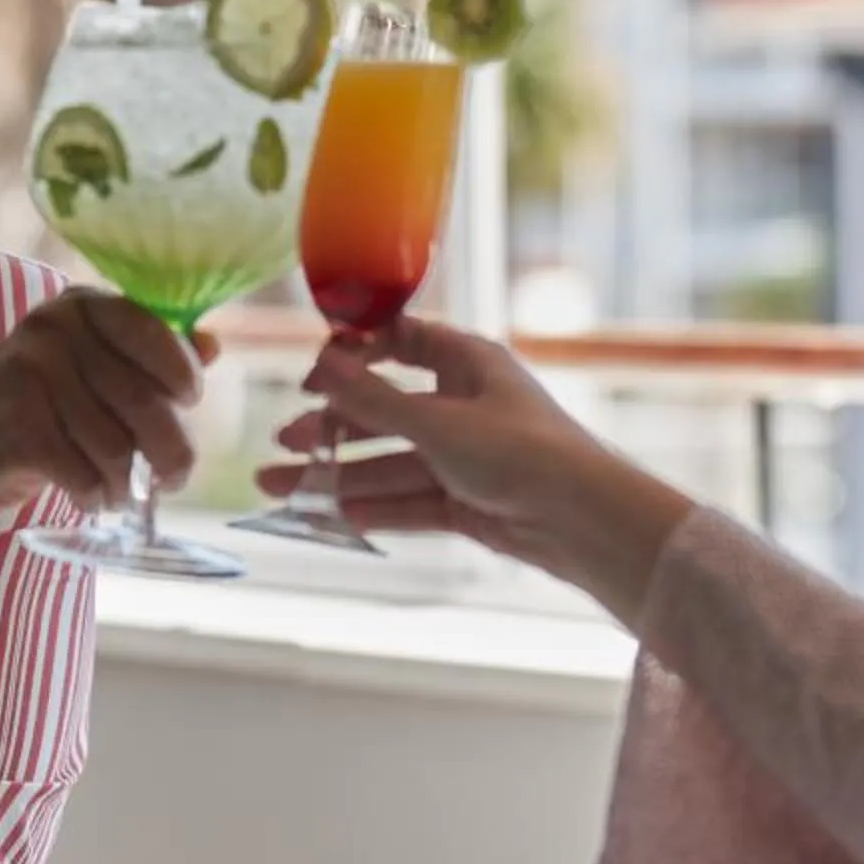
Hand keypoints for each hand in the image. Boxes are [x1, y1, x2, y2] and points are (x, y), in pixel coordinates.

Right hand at [0, 289, 212, 518]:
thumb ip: (148, 357)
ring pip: (116, 443)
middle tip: (174, 478)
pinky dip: (94, 495)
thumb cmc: (34, 411)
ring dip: (126, 482)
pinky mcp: (16, 420)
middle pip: (144, 398)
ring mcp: (31, 370)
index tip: (187, 403)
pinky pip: (84, 470)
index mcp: (81, 306)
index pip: (154, 331)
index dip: (182, 374)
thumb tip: (212, 344)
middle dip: (170, 449)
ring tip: (117, 490)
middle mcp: (55, 327)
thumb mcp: (91, 375)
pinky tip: (88, 496)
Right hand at [255, 318, 695, 622]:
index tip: (311, 374)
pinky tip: (333, 514)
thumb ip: (374, 399)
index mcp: (468, 363)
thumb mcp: (435, 421)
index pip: (402, 343)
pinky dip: (376, 507)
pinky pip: (412, 500)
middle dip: (334, 427)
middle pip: (388, 411)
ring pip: (392, 462)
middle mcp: (467, 404)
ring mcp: (469, 457)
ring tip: (280, 488)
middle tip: (283, 442)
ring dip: (339, 474)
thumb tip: (322, 363)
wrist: (583, 520)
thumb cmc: (520, 452)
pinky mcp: (472, 503)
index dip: (355, 355)